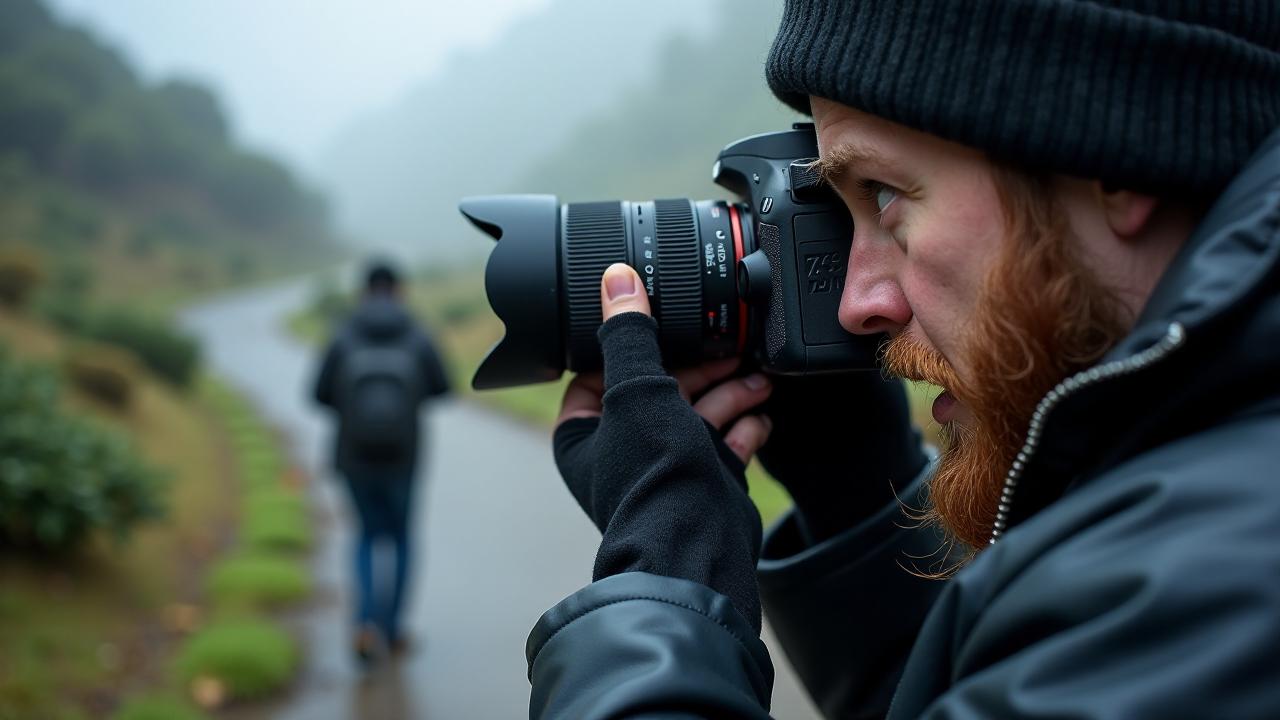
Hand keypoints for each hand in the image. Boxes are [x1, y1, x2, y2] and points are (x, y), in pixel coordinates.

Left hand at [556, 264, 773, 464]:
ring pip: (698, 409)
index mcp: (584, 432)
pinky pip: (726, 440)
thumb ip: (629, 335)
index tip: (667, 315)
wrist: (698, 548)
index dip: (634, 342)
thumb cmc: (653, 479)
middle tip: (731, 344)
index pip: (602, 370)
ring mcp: (666, 464)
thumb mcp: (636, 392)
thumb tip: (617, 281)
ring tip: (758, 375)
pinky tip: (761, 413)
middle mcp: (622, 448)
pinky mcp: (704, 479)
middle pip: (660, 384)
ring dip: (730, 389)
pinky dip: (746, 424)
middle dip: (700, 364)